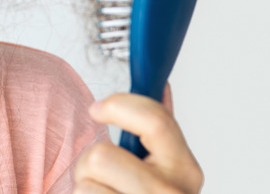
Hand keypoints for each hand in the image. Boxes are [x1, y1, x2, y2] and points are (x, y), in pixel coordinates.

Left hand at [73, 84, 203, 192]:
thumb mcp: (163, 168)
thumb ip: (159, 130)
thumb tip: (163, 86)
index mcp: (186, 172)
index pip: (155, 120)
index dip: (119, 104)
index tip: (97, 108)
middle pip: (101, 157)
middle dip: (89, 165)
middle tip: (102, 178)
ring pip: (84, 186)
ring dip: (84, 190)